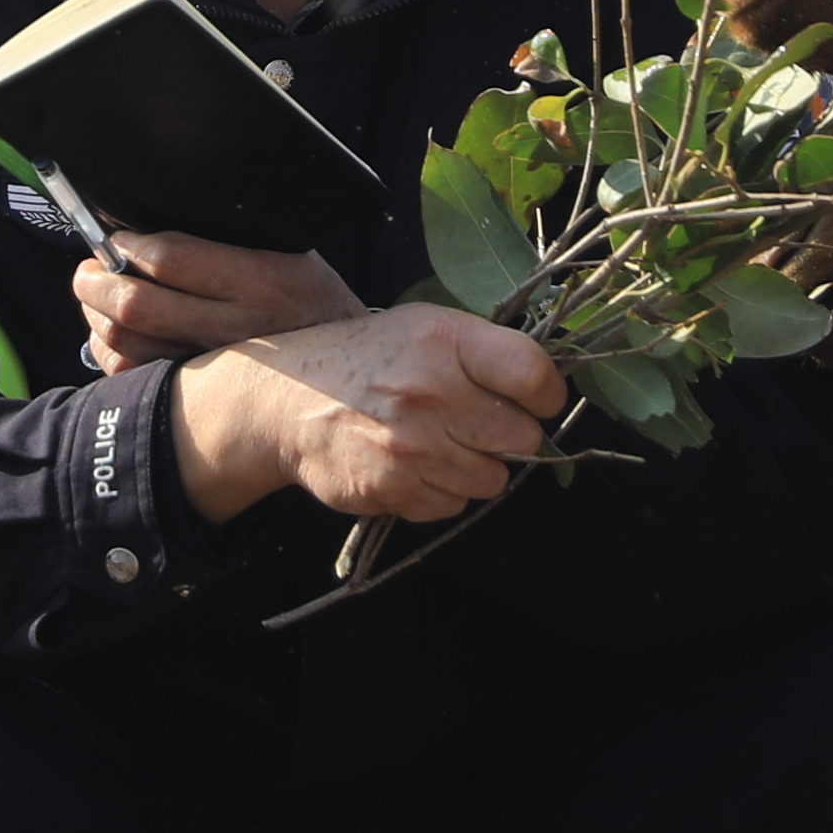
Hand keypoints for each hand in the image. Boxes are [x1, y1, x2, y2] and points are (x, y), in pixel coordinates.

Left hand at [75, 228, 368, 369]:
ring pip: (127, 344)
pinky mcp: (202, 397)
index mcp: (262, 280)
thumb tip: (162, 223)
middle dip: (96, 282)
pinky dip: (111, 355)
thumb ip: (236, 239)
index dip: (128, 245)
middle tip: (88, 271)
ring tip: (98, 299)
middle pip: (137, 304)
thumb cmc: (311, 304)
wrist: (347, 376)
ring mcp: (215, 370)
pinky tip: (114, 338)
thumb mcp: (293, 256)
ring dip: (98, 318)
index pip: (171, 257)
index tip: (116, 239)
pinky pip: (134, 377)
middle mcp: (237, 328)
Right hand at [170, 306, 572, 523]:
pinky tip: (414, 464)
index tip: (537, 398)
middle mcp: (429, 391)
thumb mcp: (422, 327)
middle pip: (522, 437)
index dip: (547, 393)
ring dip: (475, 467)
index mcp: (442, 340)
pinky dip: (442, 491)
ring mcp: (410, 445)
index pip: (533, 375)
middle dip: (509, 434)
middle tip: (478, 422)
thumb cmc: (366, 359)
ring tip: (439, 442)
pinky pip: (452, 506)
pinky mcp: (392, 487)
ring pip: (492, 480)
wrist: (283, 403)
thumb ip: (484, 350)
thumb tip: (549, 386)